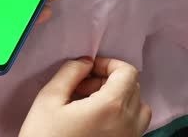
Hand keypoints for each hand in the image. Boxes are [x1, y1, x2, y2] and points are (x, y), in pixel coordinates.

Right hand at [19, 57, 151, 136]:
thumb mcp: (49, 99)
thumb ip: (70, 72)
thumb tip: (86, 62)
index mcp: (111, 107)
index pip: (127, 72)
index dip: (108, 63)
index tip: (88, 69)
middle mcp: (128, 123)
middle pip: (133, 86)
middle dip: (108, 80)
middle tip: (81, 88)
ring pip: (138, 106)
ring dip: (119, 97)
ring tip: (91, 104)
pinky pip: (136, 124)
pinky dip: (122, 114)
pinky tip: (97, 120)